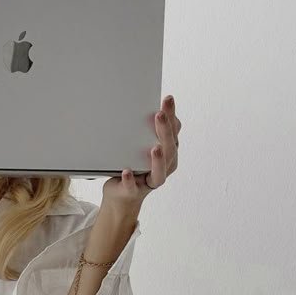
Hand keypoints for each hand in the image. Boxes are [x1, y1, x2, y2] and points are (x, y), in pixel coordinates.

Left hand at [99, 93, 180, 220]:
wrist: (121, 195)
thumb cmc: (132, 164)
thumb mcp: (141, 144)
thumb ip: (147, 128)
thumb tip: (149, 104)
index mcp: (168, 153)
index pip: (174, 132)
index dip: (172, 116)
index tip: (167, 99)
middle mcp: (164, 167)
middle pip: (170, 149)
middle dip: (165, 131)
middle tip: (159, 115)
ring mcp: (149, 180)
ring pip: (159, 172)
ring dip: (158, 160)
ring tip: (155, 148)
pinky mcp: (133, 192)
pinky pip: (133, 187)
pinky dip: (130, 180)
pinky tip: (126, 171)